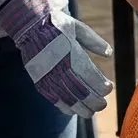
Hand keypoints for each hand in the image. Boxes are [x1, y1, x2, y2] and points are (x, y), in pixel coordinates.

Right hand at [0, 0, 113, 117]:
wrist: (29, 27)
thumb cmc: (56, 25)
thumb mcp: (77, 27)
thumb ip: (94, 41)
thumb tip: (108, 53)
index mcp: (71, 52)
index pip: (89, 75)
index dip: (101, 86)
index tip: (108, 88)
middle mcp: (59, 66)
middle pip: (80, 90)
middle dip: (94, 101)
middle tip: (103, 105)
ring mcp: (48, 76)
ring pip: (68, 99)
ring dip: (81, 108)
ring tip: (91, 112)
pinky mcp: (40, 82)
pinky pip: (53, 99)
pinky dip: (65, 107)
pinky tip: (74, 111)